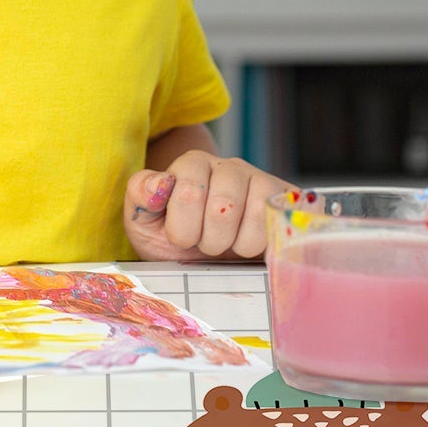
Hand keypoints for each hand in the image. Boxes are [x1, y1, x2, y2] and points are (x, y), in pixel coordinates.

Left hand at [124, 151, 284, 261]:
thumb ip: (140, 196)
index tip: (181, 238)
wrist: (210, 261)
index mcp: (192, 165)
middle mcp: (229, 166)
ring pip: (258, 213)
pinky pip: (282, 220)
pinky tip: (254, 246)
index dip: (183, 229)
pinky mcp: (287, 200)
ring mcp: (262, 181)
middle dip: (210, 240)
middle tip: (206, 244)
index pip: (188, 193)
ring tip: (230, 244)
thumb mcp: (144, 223)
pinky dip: (265, 244)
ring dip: (238, 245)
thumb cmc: (174, 240)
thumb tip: (160, 182)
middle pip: (224, 206)